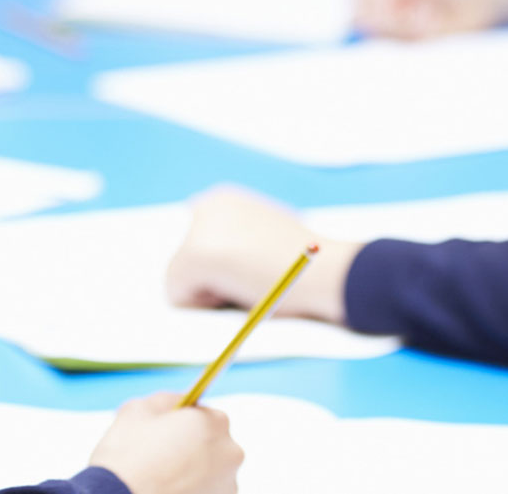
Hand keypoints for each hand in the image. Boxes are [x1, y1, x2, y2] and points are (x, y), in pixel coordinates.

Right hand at [87, 392, 241, 493]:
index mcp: (214, 423)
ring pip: (211, 472)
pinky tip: (167, 491)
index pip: (204, 414)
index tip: (167, 432)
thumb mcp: (138, 409)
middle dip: (192, 448)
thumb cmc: (127, 457)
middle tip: (162, 457)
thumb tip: (178, 402)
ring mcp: (228, 486)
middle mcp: (230, 454)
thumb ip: (167, 400)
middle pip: (212, 444)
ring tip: (162, 479)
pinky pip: (206, 493)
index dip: (183, 421)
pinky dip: (191, 492)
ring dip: (193, 473)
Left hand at [165, 186, 358, 324]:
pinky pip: (178, 297)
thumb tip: (214, 272)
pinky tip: (242, 293)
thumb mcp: (268, 241)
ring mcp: (198, 229)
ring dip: (210, 294)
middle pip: (184, 261)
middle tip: (252, 283)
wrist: (329, 270)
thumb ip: (239, 247)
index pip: (196, 243)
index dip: (221, 268)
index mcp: (225, 200)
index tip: (247, 272)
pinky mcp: (193, 255)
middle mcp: (206, 205)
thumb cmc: (307, 265)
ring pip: (181, 280)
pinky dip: (205, 307)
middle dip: (210, 280)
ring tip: (251, 287)